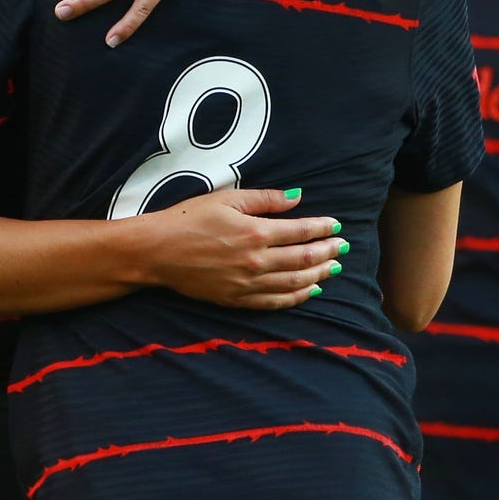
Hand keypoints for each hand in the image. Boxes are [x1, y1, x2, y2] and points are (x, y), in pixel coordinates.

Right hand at [129, 187, 346, 308]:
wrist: (156, 251)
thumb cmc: (187, 219)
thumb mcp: (226, 199)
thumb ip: (265, 199)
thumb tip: (297, 197)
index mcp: (255, 232)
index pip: (301, 231)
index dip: (323, 228)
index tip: (336, 226)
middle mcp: (256, 261)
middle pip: (304, 258)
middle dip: (328, 252)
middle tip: (342, 247)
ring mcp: (247, 284)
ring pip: (294, 282)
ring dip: (318, 275)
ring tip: (333, 268)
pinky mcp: (237, 300)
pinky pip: (275, 302)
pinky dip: (296, 297)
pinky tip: (309, 291)